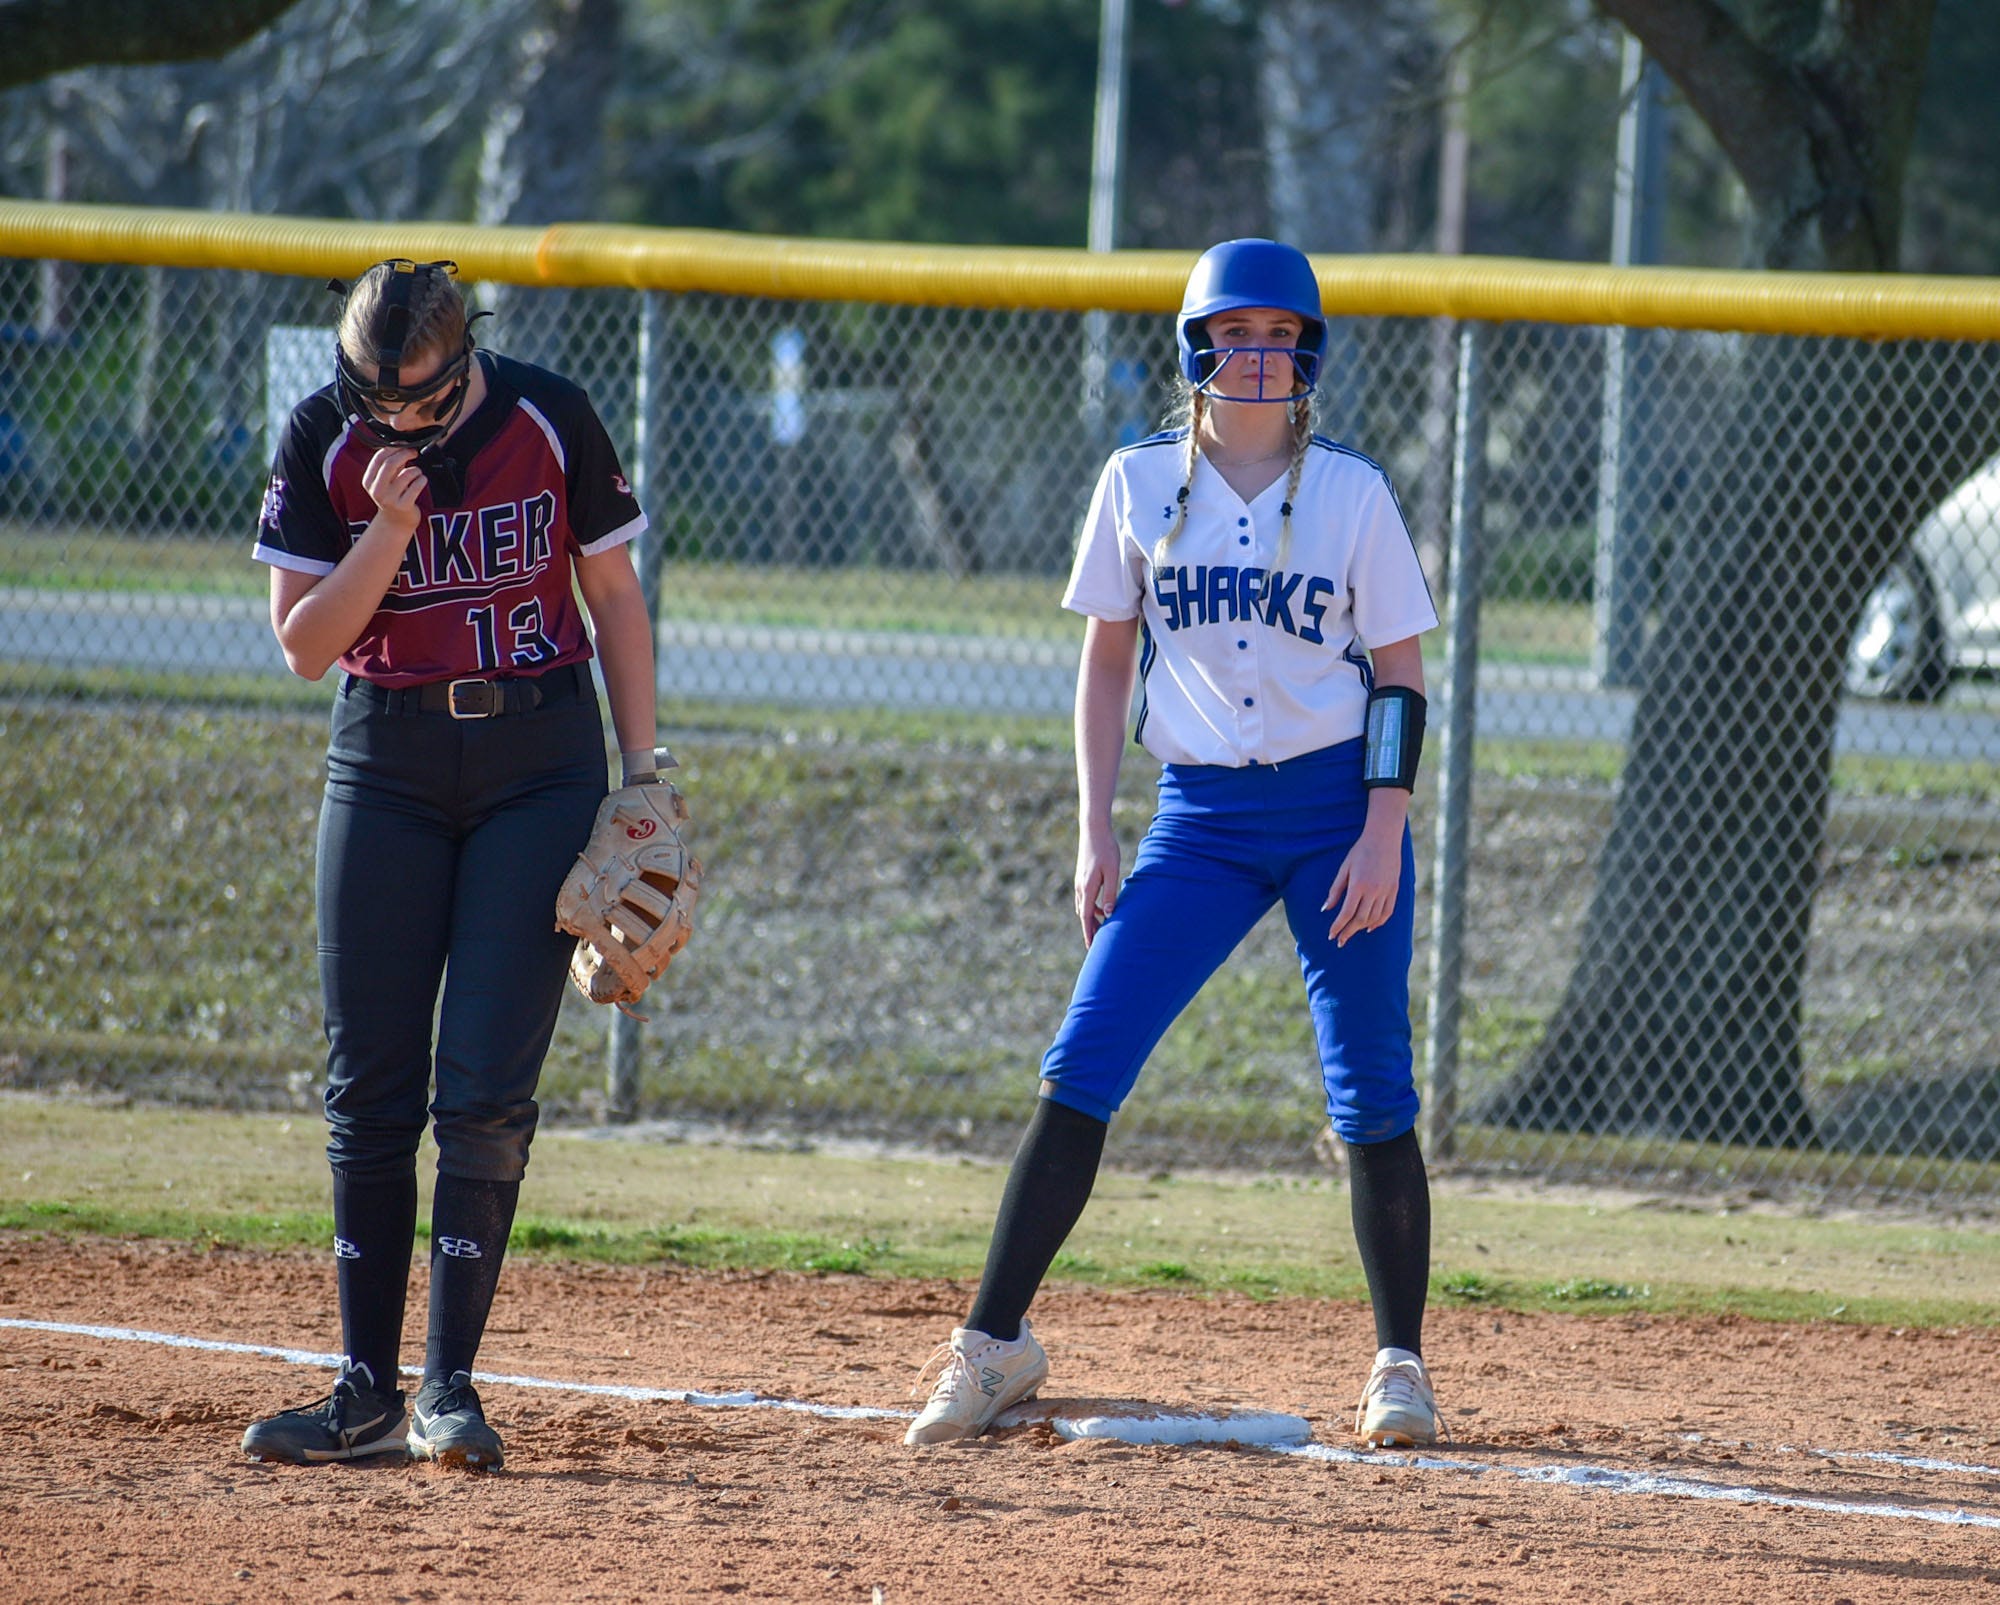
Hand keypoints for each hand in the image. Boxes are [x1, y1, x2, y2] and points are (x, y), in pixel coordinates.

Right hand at [361, 445, 424, 529]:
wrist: (396, 522)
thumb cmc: (392, 496)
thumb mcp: (385, 480)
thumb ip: (390, 465)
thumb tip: (401, 444)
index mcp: (369, 481)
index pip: (379, 458)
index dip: (393, 448)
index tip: (403, 445)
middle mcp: (377, 490)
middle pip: (391, 464)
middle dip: (405, 454)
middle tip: (414, 452)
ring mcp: (390, 499)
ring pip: (407, 474)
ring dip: (416, 469)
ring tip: (417, 472)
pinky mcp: (404, 506)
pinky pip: (416, 486)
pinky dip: (422, 479)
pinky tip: (422, 480)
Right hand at [1073, 822, 1120, 947]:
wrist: (1093, 829)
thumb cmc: (1106, 849)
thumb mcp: (1112, 872)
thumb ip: (1111, 893)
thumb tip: (1109, 913)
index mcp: (1087, 888)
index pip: (1086, 917)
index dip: (1088, 933)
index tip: (1090, 947)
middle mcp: (1080, 887)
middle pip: (1083, 914)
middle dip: (1089, 929)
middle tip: (1096, 944)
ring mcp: (1080, 881)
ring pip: (1084, 906)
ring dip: (1091, 918)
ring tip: (1102, 928)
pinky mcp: (1082, 876)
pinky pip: (1085, 898)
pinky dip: (1091, 907)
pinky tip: (1102, 908)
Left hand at [1323, 826, 1401, 946]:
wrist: (1384, 839)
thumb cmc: (1360, 852)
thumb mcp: (1344, 869)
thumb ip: (1335, 890)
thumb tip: (1326, 909)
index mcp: (1359, 885)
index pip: (1347, 912)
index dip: (1338, 926)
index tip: (1331, 935)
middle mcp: (1374, 890)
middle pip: (1360, 919)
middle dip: (1348, 932)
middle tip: (1340, 941)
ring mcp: (1386, 891)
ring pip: (1374, 918)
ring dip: (1361, 928)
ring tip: (1351, 933)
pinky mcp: (1394, 890)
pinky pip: (1387, 912)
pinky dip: (1378, 922)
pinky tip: (1370, 928)